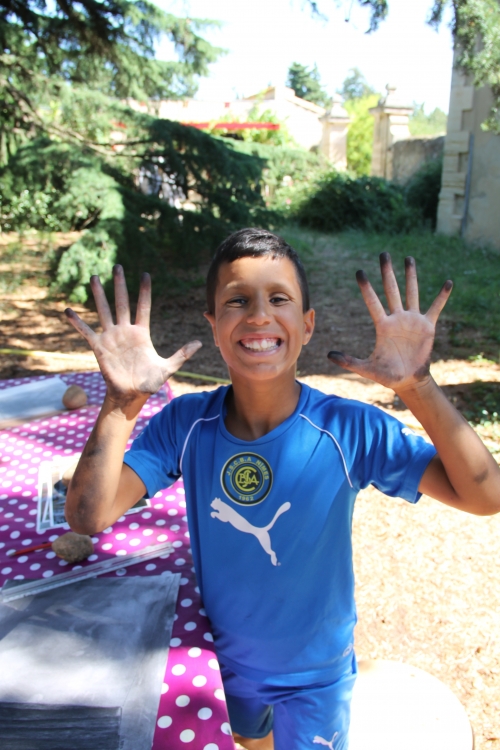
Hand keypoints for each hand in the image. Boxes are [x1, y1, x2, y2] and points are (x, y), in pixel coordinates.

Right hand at [65, 265, 201, 405]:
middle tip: (117, 267)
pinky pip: (86, 332)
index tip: (145, 274)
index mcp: (141, 333)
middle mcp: (125, 331)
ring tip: (93, 278)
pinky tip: (68, 311)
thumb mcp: (168, 368)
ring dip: (99, 295)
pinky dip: (77, 322)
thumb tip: (201, 343)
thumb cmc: (149, 382)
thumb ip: (182, 355)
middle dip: (119, 285)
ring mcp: (111, 337)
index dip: (144, 291)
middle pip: (121, 303)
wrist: (131, 395)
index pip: (143, 307)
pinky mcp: (99, 347)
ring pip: (104, 311)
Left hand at [328, 253, 451, 392]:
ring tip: (409, 258)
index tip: (360, 272)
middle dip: (387, 272)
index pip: (373, 302)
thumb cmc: (387, 374)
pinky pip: (435, 308)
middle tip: (383, 254)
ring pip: (411, 293)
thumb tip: (328, 356)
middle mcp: (397, 318)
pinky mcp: (427, 326)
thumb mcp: (367, 369)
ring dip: (410, 276)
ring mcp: (412, 320)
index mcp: (382, 326)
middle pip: (391, 290)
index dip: (366, 288)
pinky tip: (448, 283)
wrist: (408, 380)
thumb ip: (349, 361)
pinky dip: (442, 296)